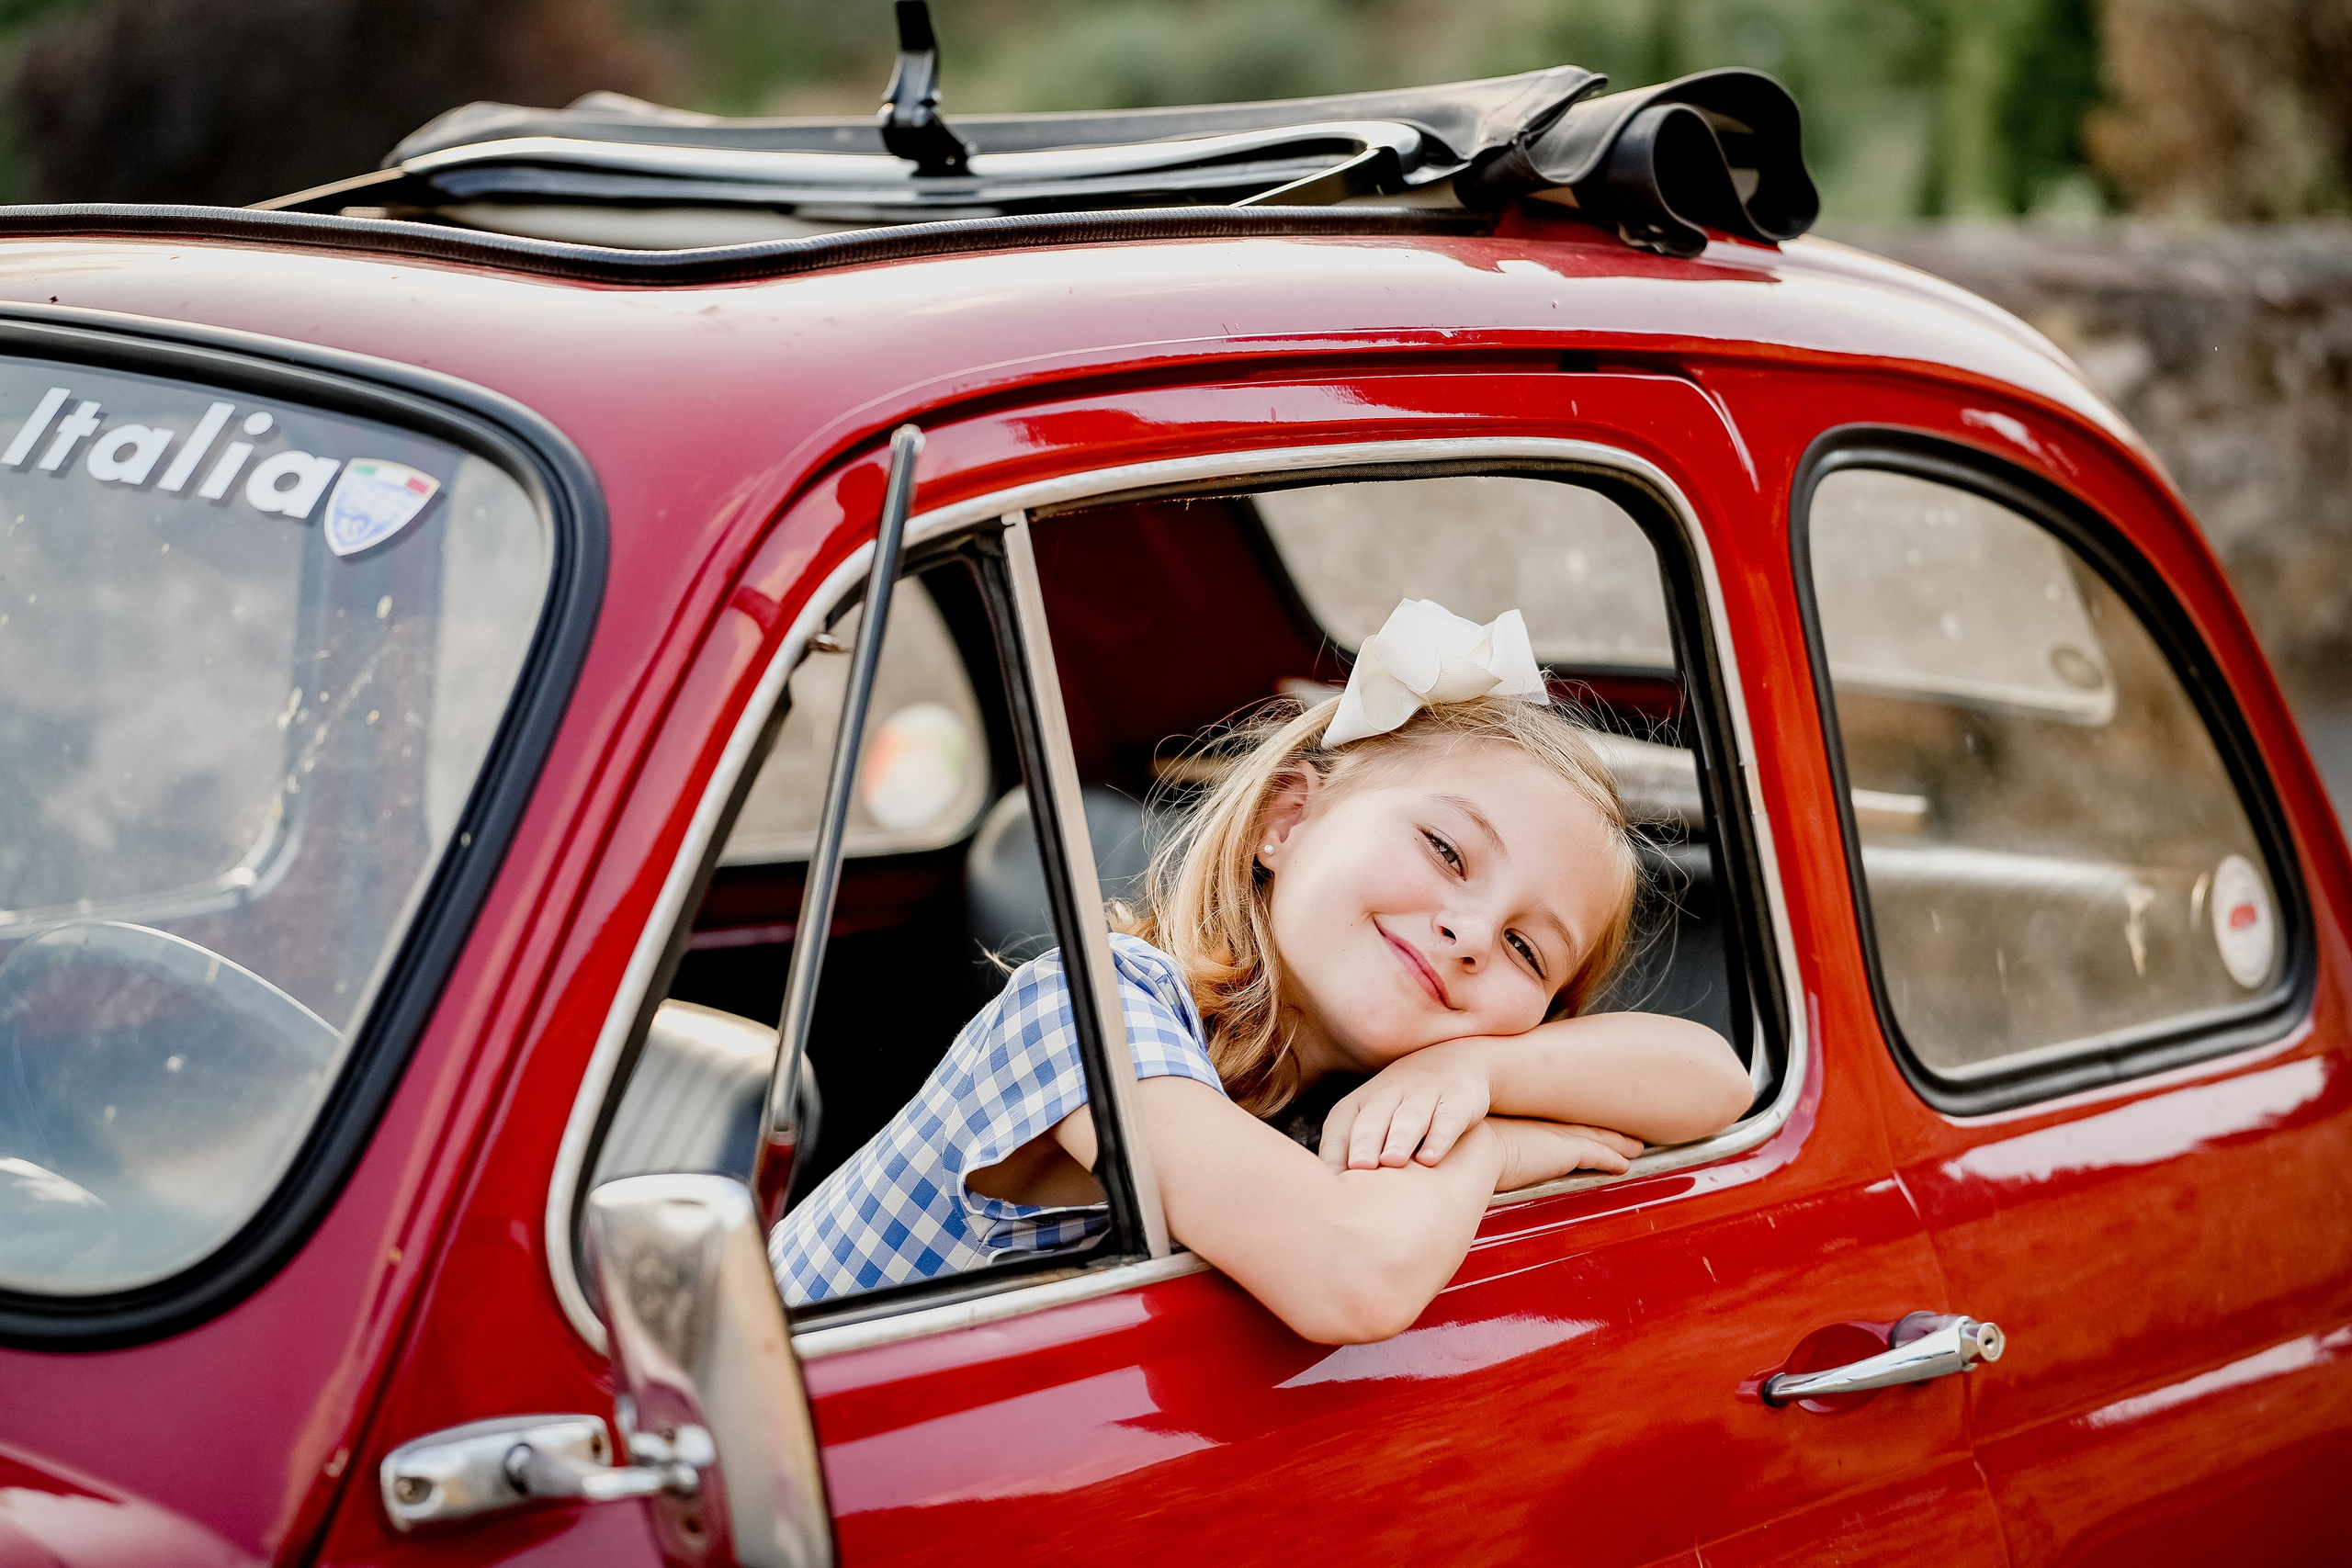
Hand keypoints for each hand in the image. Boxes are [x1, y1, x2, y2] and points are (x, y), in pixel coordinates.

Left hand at [1319, 1042, 1491, 1171]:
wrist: (1458, 1060)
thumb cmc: (1403, 1105)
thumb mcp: (1374, 1120)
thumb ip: (1352, 1152)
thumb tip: (1331, 1196)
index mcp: (1360, 1102)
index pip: (1340, 1125)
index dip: (1334, 1151)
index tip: (1331, 1181)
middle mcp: (1388, 1094)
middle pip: (1373, 1119)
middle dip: (1365, 1142)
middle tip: (1359, 1166)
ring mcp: (1424, 1094)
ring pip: (1410, 1117)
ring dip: (1400, 1138)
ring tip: (1392, 1161)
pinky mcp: (1458, 1099)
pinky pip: (1447, 1118)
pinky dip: (1439, 1137)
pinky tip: (1431, 1158)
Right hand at [1484, 1116, 1644, 1191]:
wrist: (1468, 1150)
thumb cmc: (1462, 1152)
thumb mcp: (1474, 1151)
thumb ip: (1480, 1156)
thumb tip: (1468, 1166)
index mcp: (1521, 1125)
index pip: (1555, 1124)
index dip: (1573, 1125)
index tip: (1584, 1126)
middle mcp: (1541, 1127)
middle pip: (1582, 1127)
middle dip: (1604, 1131)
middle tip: (1623, 1133)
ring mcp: (1555, 1138)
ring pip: (1597, 1139)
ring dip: (1617, 1143)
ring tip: (1635, 1147)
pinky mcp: (1565, 1152)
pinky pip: (1598, 1156)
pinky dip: (1612, 1160)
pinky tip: (1624, 1166)